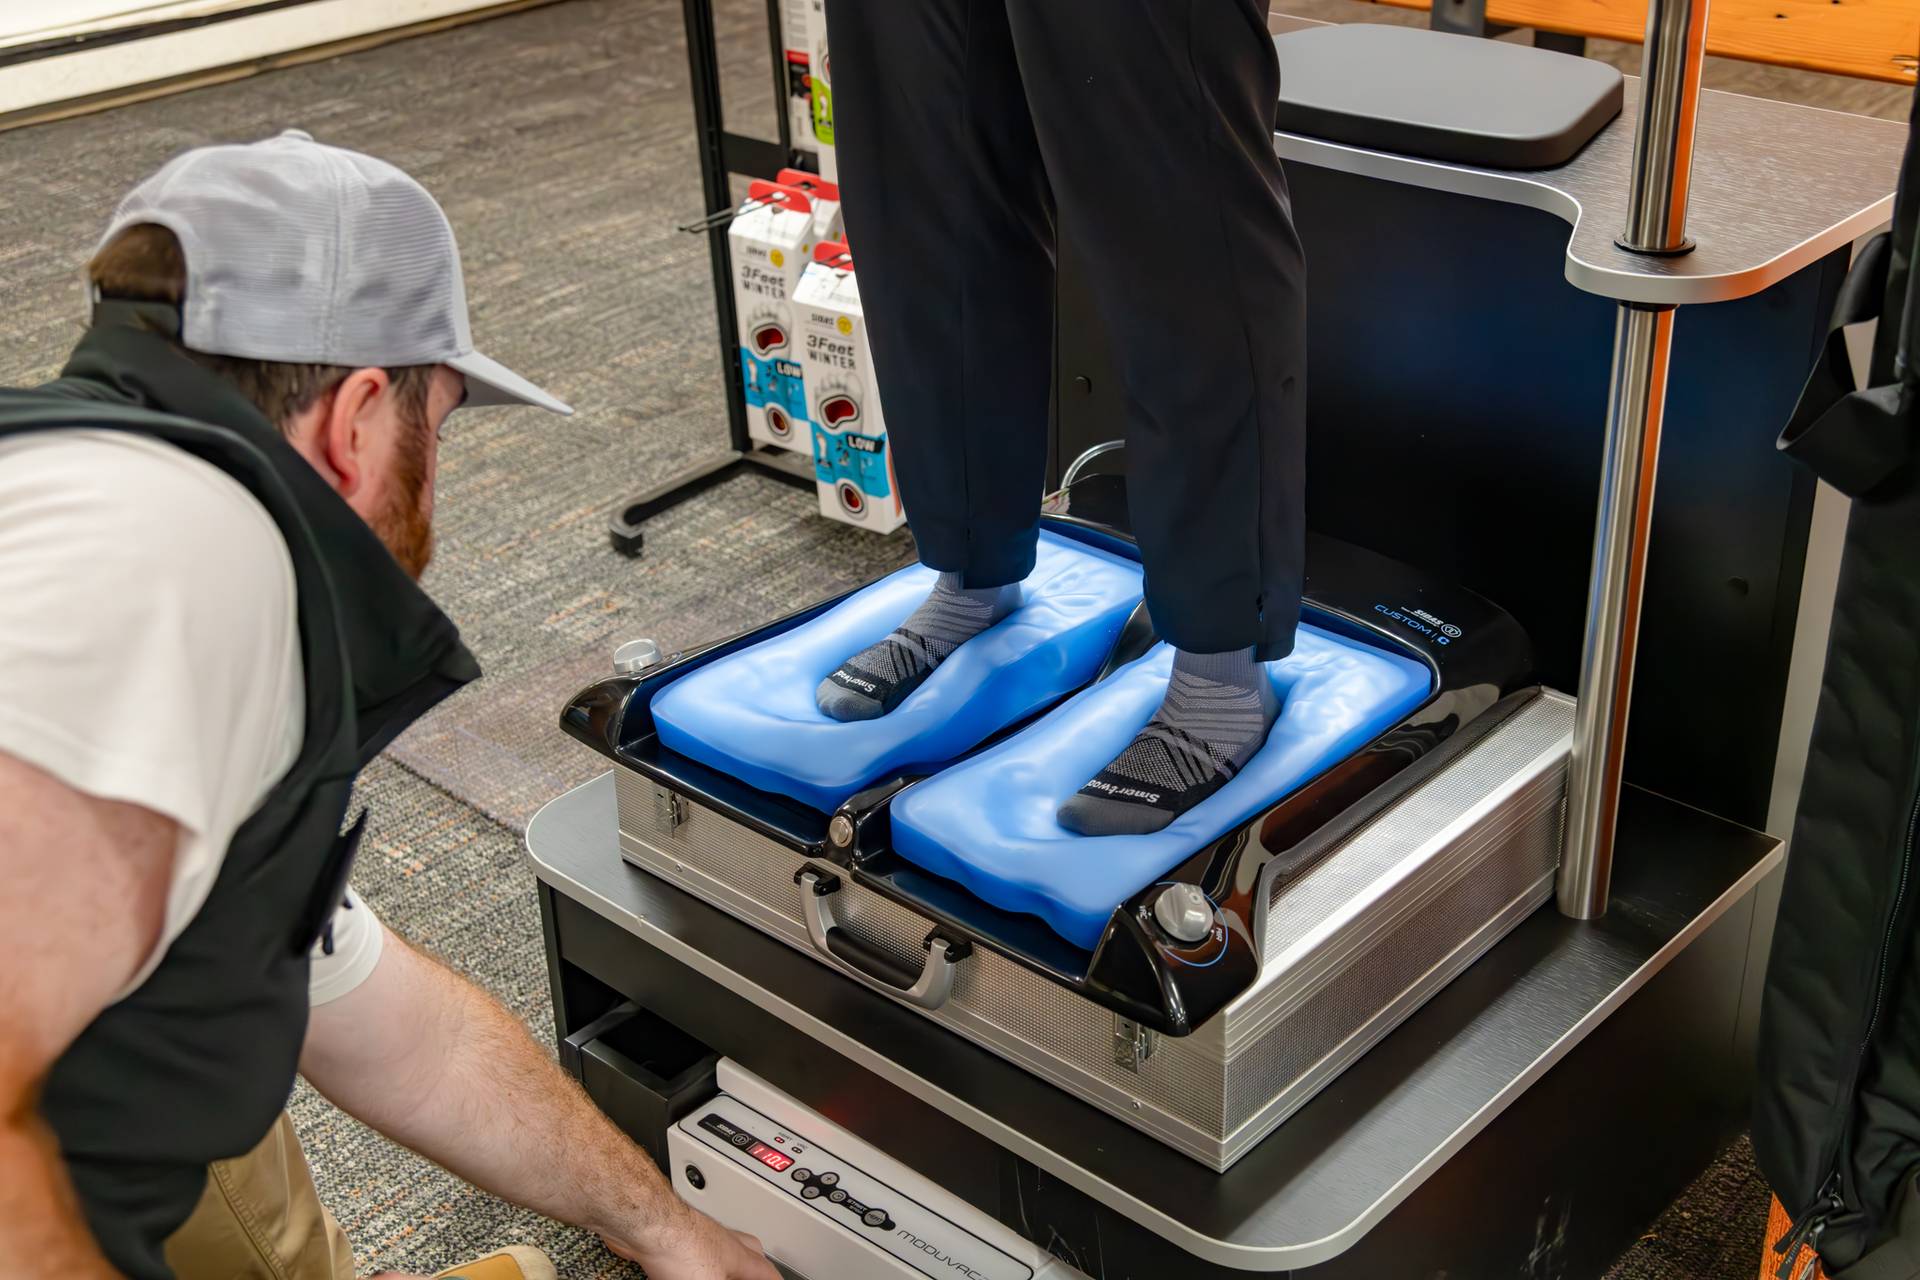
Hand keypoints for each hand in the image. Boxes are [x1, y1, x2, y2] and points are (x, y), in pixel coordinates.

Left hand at [608, 1203, 782, 1279]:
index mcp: (739, 1256)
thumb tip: (729, 1278)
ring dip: (726, 1263)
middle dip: (756, 1265)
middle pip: (751, 1250)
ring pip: (722, 1249)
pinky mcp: (675, 1239)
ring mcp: (699, 1236)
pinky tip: (681, 1273)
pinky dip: (695, 1265)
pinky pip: (694, 1252)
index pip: (768, 1272)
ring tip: (721, 1273)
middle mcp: (723, 1242)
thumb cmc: (681, 1248)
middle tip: (756, 1275)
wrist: (647, 1223)